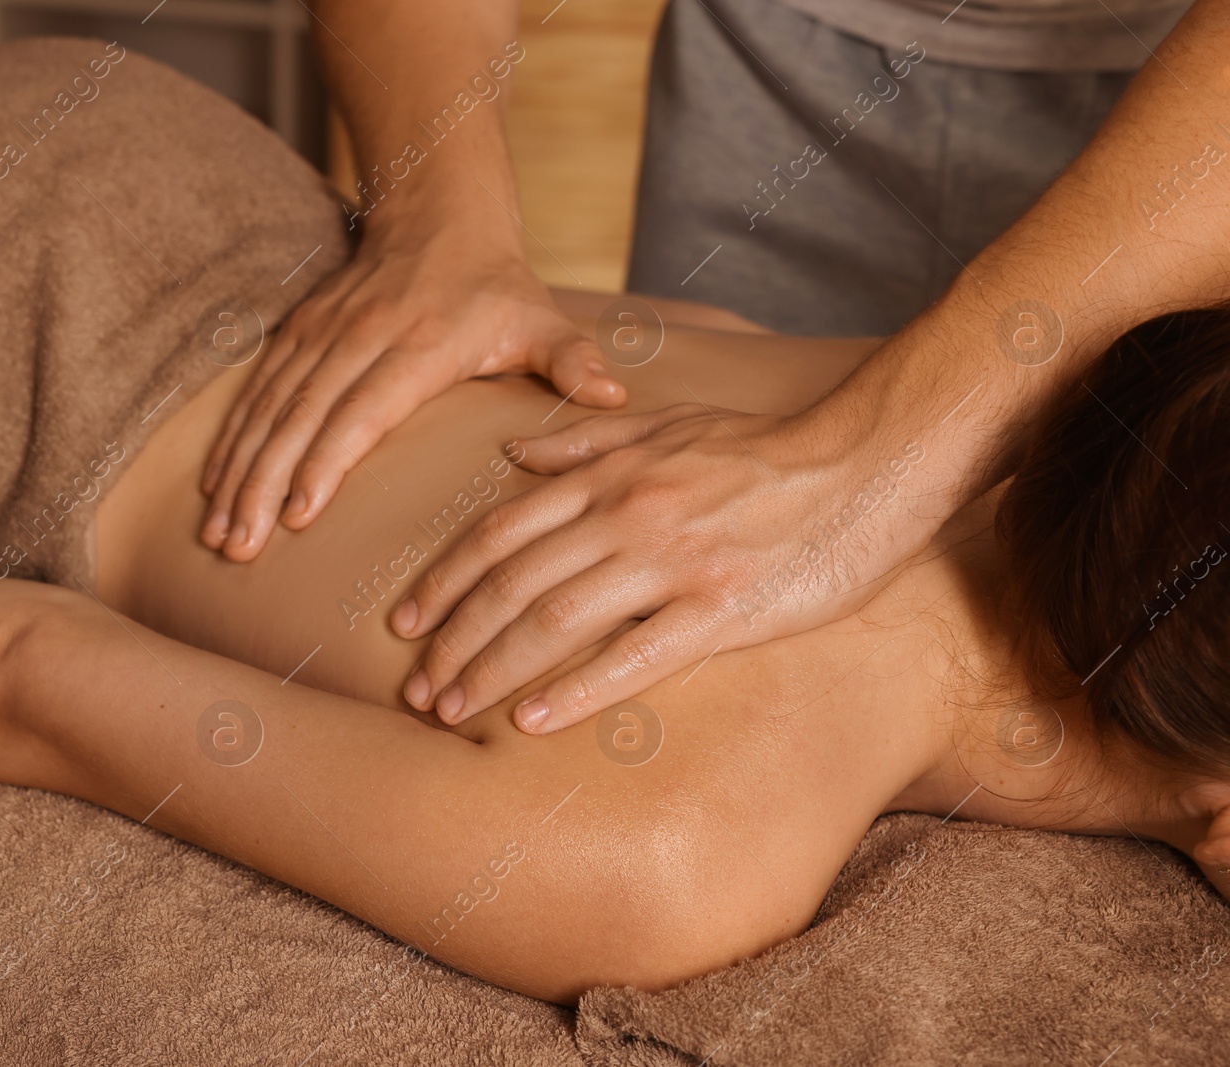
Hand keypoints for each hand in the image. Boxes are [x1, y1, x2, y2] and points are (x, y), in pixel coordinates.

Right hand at [199, 215, 625, 560]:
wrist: (437, 213)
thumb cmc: (494, 287)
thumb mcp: (540, 320)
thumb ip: (572, 362)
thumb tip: (615, 397)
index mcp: (417, 345)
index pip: (362, 411)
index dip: (326, 463)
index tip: (298, 516)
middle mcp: (358, 339)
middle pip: (300, 419)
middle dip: (263, 485)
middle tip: (237, 547)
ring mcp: (320, 335)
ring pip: (268, 408)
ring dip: (238, 470)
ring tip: (216, 530)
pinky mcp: (296, 333)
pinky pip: (256, 392)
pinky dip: (231, 439)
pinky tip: (213, 486)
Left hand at [391, 402, 936, 733]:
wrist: (864, 462)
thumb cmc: (764, 449)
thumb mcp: (667, 425)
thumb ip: (585, 441)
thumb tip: (511, 455)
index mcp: (611, 475)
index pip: (501, 531)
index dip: (445, 579)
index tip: (404, 622)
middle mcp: (628, 516)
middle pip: (513, 582)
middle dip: (454, 638)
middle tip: (416, 688)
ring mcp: (674, 563)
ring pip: (557, 620)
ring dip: (493, 669)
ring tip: (450, 711)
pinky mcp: (723, 609)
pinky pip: (635, 657)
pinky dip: (576, 690)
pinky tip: (533, 722)